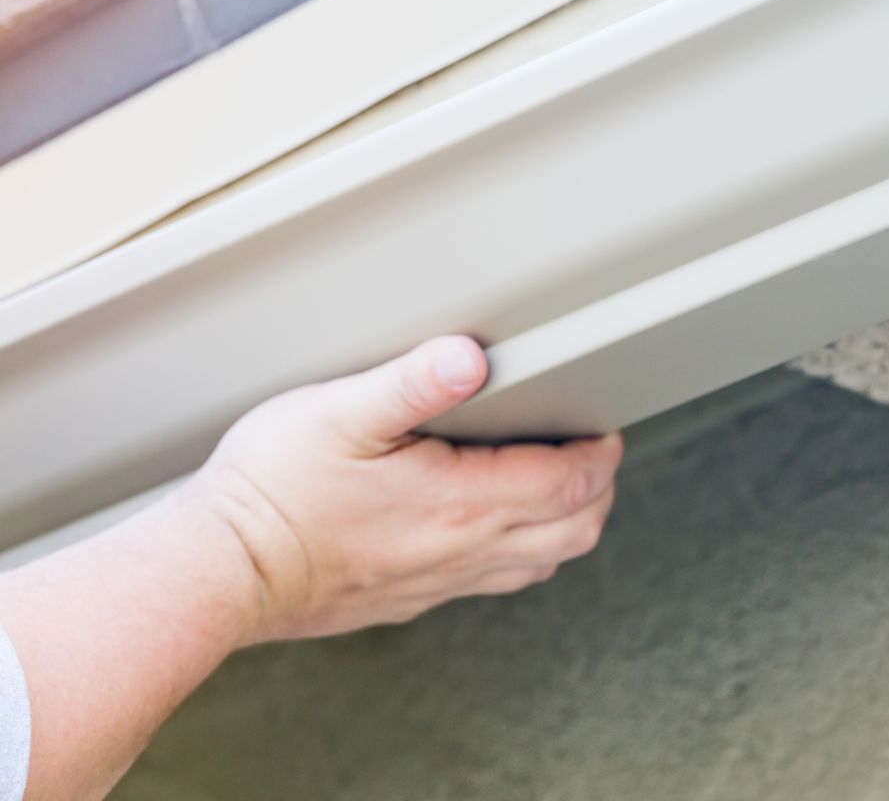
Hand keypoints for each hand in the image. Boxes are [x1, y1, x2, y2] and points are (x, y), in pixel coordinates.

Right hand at [184, 336, 621, 644]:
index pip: (570, 483)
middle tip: (596, 454)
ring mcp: (439, 580)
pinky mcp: (411, 598)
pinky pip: (494, 581)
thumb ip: (412, 382)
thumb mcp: (337, 413)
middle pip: (575, 531)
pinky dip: (522, 552)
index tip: (604, 426)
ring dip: (567, 524)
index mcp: (461, 503)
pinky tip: (497, 526)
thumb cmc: (271, 492)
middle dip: (599, 490)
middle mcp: (463, 550)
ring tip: (562, 486)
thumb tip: (472, 355)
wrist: (218, 574)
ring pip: (541, 562)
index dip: (600, 452)